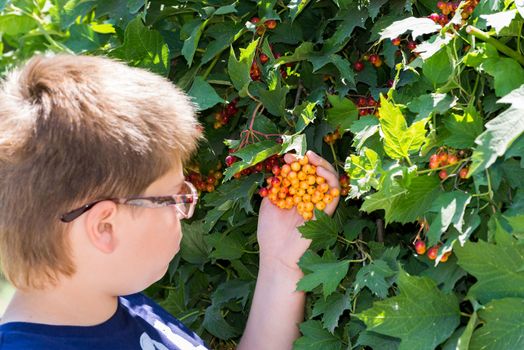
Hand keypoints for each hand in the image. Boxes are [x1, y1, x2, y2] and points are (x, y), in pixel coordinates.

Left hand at [256, 150, 339, 271]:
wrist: (276, 254)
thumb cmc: (269, 232)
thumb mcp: (268, 203)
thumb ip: (274, 187)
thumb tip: (278, 168)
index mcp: (296, 194)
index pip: (301, 173)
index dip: (297, 163)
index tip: (287, 157)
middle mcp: (309, 197)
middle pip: (317, 173)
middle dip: (311, 161)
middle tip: (302, 155)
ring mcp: (318, 204)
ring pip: (329, 180)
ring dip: (324, 166)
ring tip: (313, 159)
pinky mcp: (326, 212)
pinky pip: (333, 194)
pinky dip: (331, 181)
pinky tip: (321, 172)